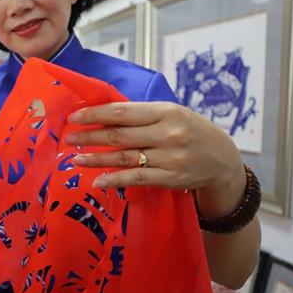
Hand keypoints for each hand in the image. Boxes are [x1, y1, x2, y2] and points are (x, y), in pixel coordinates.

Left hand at [64, 101, 244, 206]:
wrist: (223, 159)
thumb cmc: (191, 130)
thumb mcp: (172, 113)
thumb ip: (142, 115)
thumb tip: (103, 116)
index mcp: (166, 112)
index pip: (122, 112)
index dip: (95, 114)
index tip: (74, 116)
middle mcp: (167, 134)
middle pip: (119, 135)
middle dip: (89, 137)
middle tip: (69, 138)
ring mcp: (169, 158)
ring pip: (124, 158)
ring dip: (96, 159)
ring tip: (76, 159)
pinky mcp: (169, 178)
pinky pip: (136, 179)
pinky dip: (115, 179)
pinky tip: (98, 180)